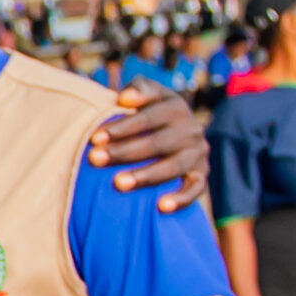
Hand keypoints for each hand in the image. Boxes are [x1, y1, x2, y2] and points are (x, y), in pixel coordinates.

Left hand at [94, 80, 209, 212]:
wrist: (174, 130)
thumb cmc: (148, 111)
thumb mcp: (147, 94)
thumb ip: (138, 89)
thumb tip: (125, 98)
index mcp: (176, 107)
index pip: (148, 118)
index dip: (122, 127)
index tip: (95, 138)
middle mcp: (191, 130)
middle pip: (157, 143)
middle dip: (124, 152)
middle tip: (95, 159)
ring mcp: (198, 153)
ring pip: (173, 167)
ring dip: (145, 176)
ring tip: (118, 183)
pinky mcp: (201, 174)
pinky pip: (195, 189)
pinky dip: (181, 199)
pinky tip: (161, 206)